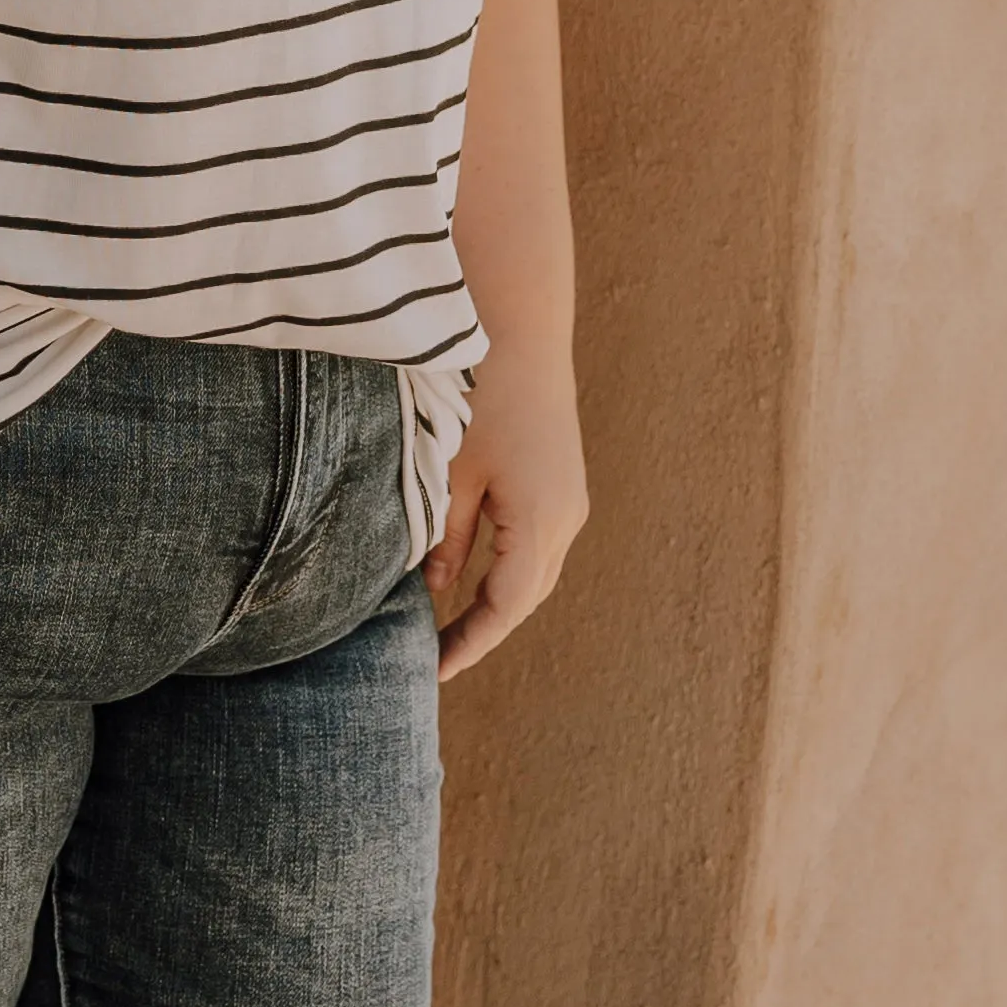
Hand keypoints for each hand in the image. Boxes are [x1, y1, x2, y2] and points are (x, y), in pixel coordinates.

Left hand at [423, 332, 587, 677]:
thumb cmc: (481, 395)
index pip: (507, 606)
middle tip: (438, 659)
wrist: (524, 334)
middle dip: (485, 631)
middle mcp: (565, 518)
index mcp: (538, 519)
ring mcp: (570, 502)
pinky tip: (476, 582)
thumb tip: (436, 587)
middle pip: (527, 598)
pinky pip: (540, 548)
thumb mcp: (450, 471)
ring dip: (500, 604)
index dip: (472, 643)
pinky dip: (510, 573)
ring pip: (537, 576)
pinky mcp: (564, 487)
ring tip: (453, 632)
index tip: (437, 671)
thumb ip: (444, 535)